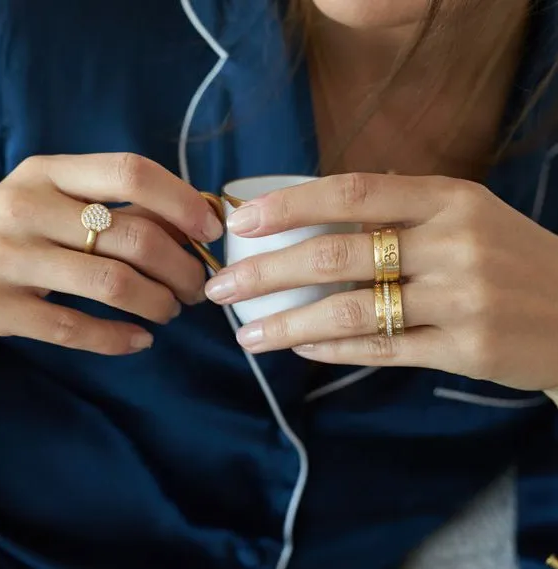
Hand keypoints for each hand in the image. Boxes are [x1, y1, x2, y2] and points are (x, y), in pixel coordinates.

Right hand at [0, 153, 222, 354]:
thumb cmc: (19, 228)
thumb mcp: (57, 199)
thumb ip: (117, 204)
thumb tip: (194, 221)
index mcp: (48, 172)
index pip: (131, 172)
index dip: (183, 202)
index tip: (211, 231)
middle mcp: (26, 208)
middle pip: (136, 238)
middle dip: (184, 269)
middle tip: (197, 287)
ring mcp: (8, 259)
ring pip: (115, 285)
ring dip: (160, 303)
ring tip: (172, 310)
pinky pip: (77, 329)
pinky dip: (120, 338)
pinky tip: (141, 339)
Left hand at [205, 173, 557, 390]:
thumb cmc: (509, 256)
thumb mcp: (467, 213)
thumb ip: (402, 205)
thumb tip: (322, 204)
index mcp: (448, 199)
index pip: (351, 193)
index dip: (289, 206)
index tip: (240, 222)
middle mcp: (453, 244)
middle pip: (336, 256)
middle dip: (267, 274)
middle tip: (221, 290)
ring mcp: (460, 299)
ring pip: (349, 312)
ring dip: (288, 325)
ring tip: (246, 336)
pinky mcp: (463, 348)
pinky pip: (380, 349)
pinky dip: (331, 349)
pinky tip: (298, 348)